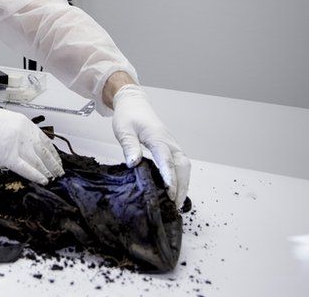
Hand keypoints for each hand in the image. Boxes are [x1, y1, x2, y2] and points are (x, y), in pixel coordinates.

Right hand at [0, 92, 63, 183]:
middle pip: (44, 151)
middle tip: (59, 172)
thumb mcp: (5, 120)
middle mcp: (23, 133)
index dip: (52, 152)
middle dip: (53, 163)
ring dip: (47, 171)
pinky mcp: (7, 155)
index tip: (56, 159)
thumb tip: (25, 146)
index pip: (44, 140)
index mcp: (24, 123)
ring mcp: (16, 144)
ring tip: (53, 178)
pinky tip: (43, 180)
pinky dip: (36, 175)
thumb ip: (17, 132)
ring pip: (38, 161)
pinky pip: (26, 168)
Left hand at [111, 85, 190, 207]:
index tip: (169, 192)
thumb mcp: (123, 130)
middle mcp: (169, 142)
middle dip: (181, 186)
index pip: (166, 159)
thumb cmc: (128, 117)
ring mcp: (173, 145)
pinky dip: (182, 178)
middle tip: (175, 205)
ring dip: (184, 184)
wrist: (134, 104)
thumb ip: (130, 146)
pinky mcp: (172, 148)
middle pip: (182, 166)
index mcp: (157, 137)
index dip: (169, 176)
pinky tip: (176, 190)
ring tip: (177, 203)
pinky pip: (181, 164)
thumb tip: (134, 164)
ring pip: (184, 166)